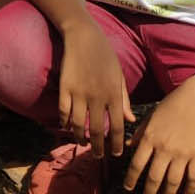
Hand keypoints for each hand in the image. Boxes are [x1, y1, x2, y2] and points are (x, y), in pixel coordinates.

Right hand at [58, 20, 133, 157]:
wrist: (84, 36)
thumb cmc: (105, 56)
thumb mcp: (119, 77)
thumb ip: (124, 100)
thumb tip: (130, 121)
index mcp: (114, 94)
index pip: (117, 126)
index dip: (116, 142)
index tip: (116, 154)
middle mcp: (98, 96)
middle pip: (98, 129)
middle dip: (99, 146)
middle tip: (99, 157)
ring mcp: (80, 92)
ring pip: (79, 123)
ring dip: (80, 136)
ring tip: (82, 143)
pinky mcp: (65, 87)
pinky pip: (64, 110)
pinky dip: (64, 121)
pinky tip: (66, 127)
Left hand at [123, 82, 194, 193]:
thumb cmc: (171, 106)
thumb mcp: (150, 117)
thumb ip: (140, 134)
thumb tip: (128, 146)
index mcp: (149, 138)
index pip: (137, 164)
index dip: (132, 179)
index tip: (128, 188)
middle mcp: (164, 148)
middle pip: (154, 177)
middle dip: (149, 193)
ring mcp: (182, 153)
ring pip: (173, 181)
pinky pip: (194, 176)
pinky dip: (190, 188)